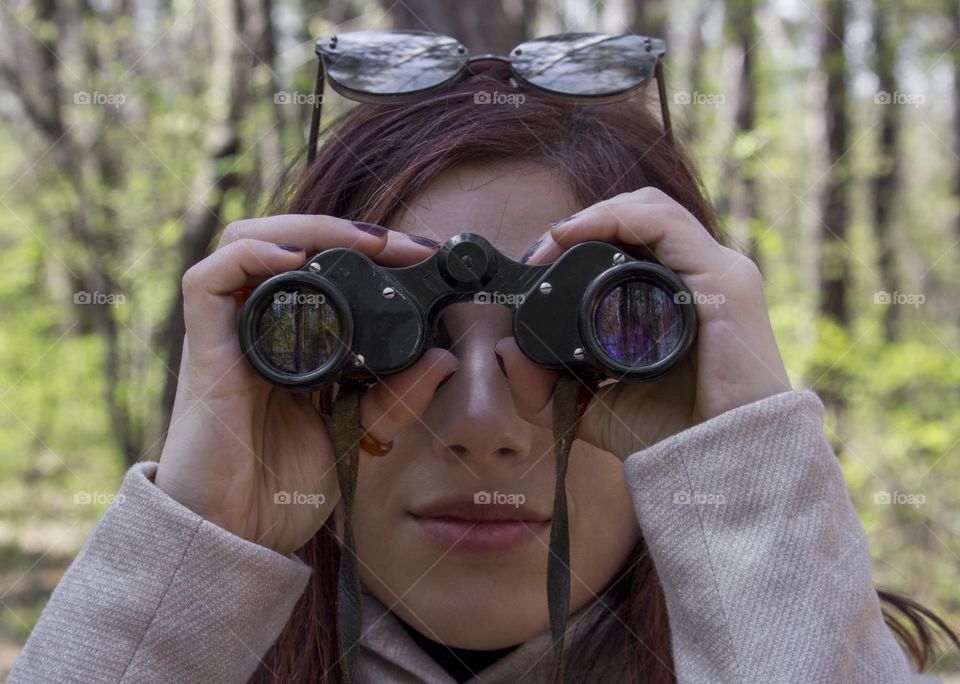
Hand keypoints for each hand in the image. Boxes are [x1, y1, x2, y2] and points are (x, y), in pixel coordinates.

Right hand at [155, 215, 457, 554]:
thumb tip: (442, 359)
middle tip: (399, 244)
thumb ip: (392, 401)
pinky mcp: (204, 350)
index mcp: (293, 344)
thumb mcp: (354, 437)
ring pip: (245, 243)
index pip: (320, 272)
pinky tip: (299, 259)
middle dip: (342, 231)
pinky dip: (253, 255)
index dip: (367, 254)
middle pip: (283, 244)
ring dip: (304, 229)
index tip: (421, 257)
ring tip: (361, 242)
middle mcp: (258, 330)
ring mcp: (228, 337)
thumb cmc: (281, 491)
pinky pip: (209, 280)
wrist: (234, 538)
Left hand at [496, 187, 791, 460]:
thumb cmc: (673, 437)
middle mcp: (700, 279)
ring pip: (652, 209)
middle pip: (640, 218)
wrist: (722, 466)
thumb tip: (507, 353)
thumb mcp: (595, 408)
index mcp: (679, 300)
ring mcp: (717, 275)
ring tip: (554, 240)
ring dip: (595, 215)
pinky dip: (616, 217)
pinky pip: (665, 224)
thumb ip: (549, 389)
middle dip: (585, 224)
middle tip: (540, 254)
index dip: (584, 240)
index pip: (633, 243)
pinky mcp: (725, 281)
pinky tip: (578, 233)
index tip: (537, 266)